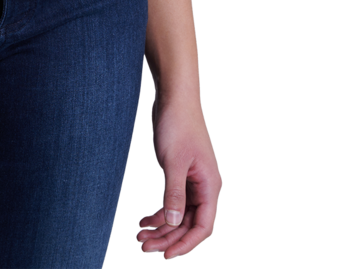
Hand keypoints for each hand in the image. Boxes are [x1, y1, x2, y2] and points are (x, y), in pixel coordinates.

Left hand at [136, 97, 221, 258]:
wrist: (174, 97)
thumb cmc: (178, 125)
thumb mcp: (173, 161)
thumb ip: (174, 193)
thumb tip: (172, 223)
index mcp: (209, 186)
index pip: (202, 226)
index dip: (185, 244)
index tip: (165, 255)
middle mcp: (204, 187)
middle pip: (188, 224)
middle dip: (167, 238)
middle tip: (143, 247)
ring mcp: (193, 181)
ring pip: (179, 214)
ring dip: (162, 227)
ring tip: (140, 236)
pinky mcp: (181, 173)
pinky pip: (173, 201)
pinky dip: (160, 212)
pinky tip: (144, 219)